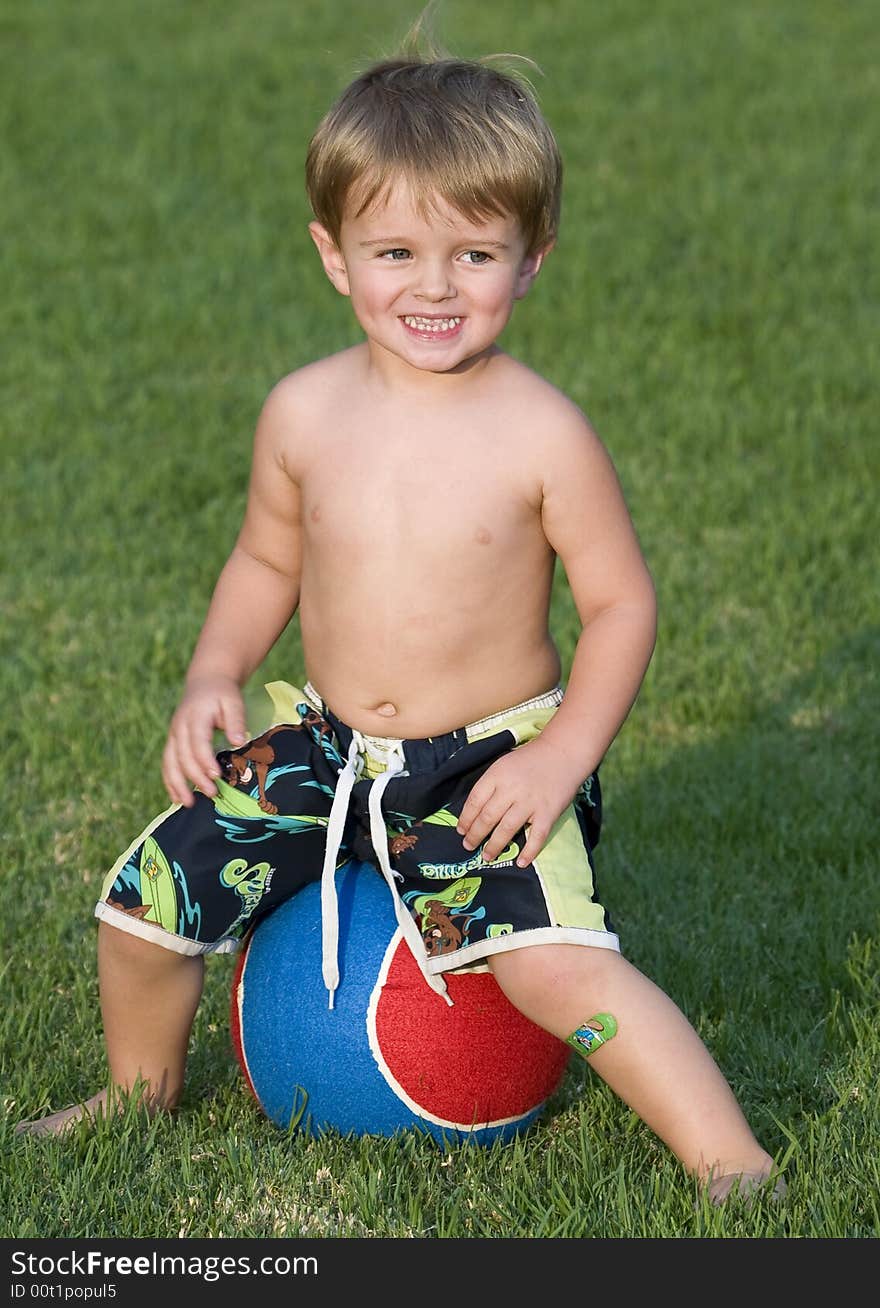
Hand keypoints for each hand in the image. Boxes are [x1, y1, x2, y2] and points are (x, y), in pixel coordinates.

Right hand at [161, 675, 247, 806]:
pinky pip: (167, 763)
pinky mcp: (173, 742)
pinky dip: (170, 781)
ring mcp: (174, 735)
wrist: (206, 682)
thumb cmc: (223, 694)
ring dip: (177, 784)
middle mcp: (180, 727)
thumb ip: (236, 721)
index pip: (198, 742)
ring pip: (170, 762)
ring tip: (187, 803)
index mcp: (195, 716)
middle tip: (212, 793)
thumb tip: (238, 742)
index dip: (205, 760)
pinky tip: (176, 797)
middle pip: (183, 755)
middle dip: (195, 777)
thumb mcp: (234, 701)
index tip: (217, 776)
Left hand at [456, 737, 583, 867]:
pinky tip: (520, 862)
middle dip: (475, 835)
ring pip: (507, 829)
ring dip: (494, 846)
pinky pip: (537, 837)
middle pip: (488, 817)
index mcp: (497, 775)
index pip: (475, 800)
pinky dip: (528, 852)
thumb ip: (491, 784)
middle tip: (468, 846)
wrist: (563, 752)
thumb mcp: (503, 764)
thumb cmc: (530, 759)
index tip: (461, 830)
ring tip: (487, 856)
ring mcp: (531, 802)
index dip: (466, 818)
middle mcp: (512, 789)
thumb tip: (474, 811)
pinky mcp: (548, 813)